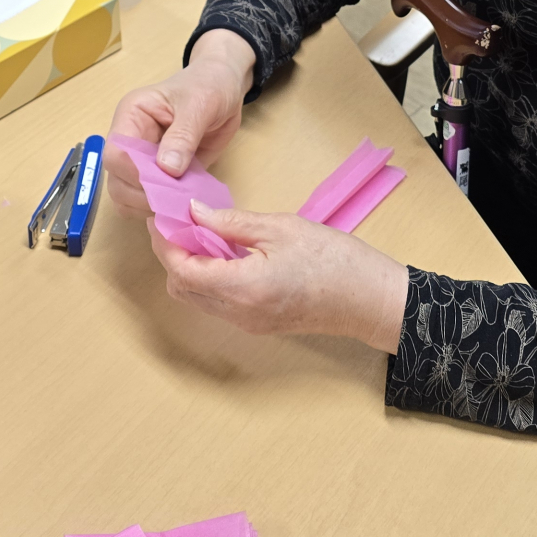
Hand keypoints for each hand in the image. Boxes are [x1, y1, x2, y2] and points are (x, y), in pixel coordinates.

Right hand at [104, 29, 254, 215]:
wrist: (225, 87)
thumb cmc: (209, 85)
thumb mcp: (200, 104)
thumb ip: (183, 135)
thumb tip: (167, 169)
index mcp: (131, 116)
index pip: (116, 153)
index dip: (135, 173)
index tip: (165, 184)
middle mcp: (130, 140)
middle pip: (116, 180)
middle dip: (143, 196)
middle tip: (176, 202)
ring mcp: (142, 160)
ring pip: (126, 197)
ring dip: (150, 207)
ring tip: (180, 205)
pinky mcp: (158, 176)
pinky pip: (147, 202)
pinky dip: (161, 211)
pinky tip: (182, 207)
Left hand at [148, 204, 409, 351]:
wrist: (372, 299)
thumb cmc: (335, 260)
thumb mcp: (281, 228)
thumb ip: (232, 222)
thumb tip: (194, 212)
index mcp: (243, 288)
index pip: (181, 270)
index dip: (166, 242)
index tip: (164, 216)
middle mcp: (239, 313)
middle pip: (182, 289)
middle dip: (173, 255)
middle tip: (180, 221)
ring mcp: (248, 324)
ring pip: (198, 298)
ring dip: (190, 268)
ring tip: (203, 232)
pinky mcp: (259, 324)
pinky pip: (219, 304)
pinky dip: (210, 279)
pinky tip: (225, 252)